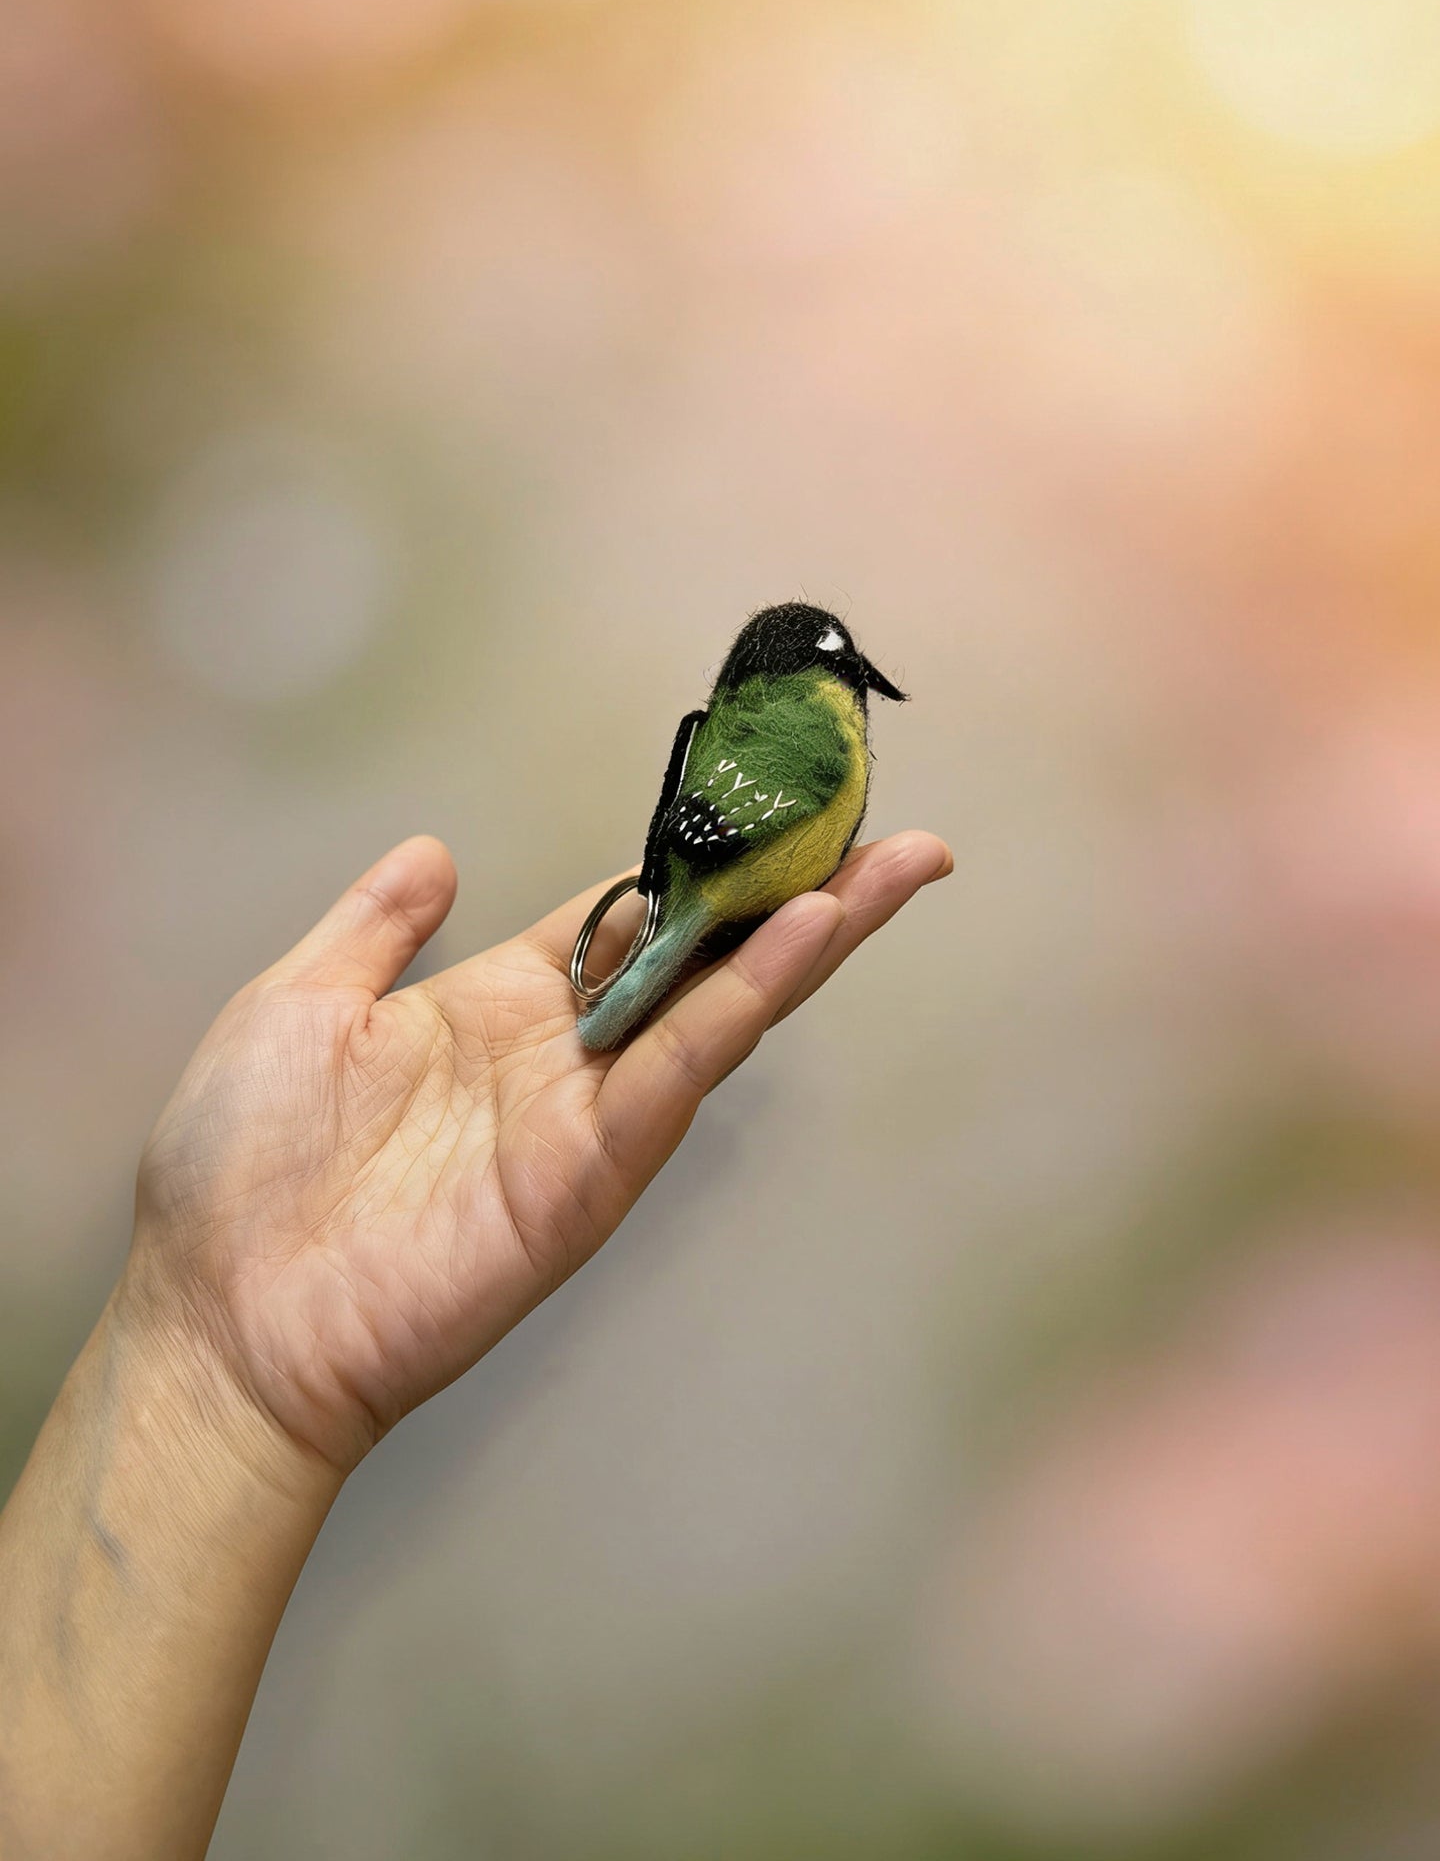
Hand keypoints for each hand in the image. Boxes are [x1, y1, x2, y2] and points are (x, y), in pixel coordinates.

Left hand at [127, 830, 952, 1477]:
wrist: (220, 1314)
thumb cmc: (240, 1164)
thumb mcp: (300, 1002)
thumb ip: (376, 928)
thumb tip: (435, 850)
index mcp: (499, 1002)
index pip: (628, 915)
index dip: (697, 861)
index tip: (767, 799)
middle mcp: (563, 1051)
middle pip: (706, 956)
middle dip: (798, 891)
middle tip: (889, 832)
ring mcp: (586, 1115)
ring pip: (723, 1008)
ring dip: (811, 937)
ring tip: (894, 866)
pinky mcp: (590, 1175)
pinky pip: (680, 1074)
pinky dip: (747, 1004)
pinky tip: (806, 938)